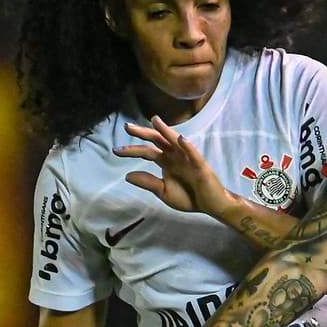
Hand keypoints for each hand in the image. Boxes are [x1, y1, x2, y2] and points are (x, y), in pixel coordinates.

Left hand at [116, 116, 235, 218]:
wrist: (210, 205)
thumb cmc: (189, 197)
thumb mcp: (163, 192)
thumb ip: (148, 182)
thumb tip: (127, 175)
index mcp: (166, 161)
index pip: (146, 151)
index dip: (131, 150)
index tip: (115, 150)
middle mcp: (175, 156)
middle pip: (157, 140)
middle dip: (143, 133)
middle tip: (127, 127)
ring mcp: (188, 159)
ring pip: (175, 141)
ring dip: (166, 131)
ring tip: (155, 121)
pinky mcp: (200, 166)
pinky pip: (193, 154)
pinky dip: (187, 146)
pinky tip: (180, 139)